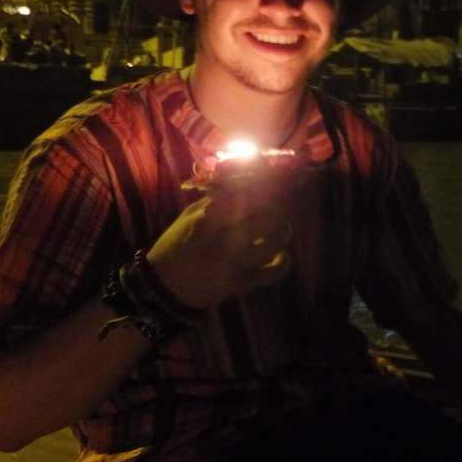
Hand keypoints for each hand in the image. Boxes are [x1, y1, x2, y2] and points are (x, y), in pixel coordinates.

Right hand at [146, 171, 308, 309]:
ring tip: (282, 226)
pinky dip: (283, 261)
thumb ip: (220, 196)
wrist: (162, 287)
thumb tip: (252, 175)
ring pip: (276, 241)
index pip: (250, 193)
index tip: (289, 173)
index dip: (274, 181)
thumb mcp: (192, 213)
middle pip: (271, 214)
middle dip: (290, 201)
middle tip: (299, 194)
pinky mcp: (240, 285)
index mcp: (208, 217)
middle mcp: (223, 238)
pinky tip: (279, 254)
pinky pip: (274, 272)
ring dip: (286, 230)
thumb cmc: (179, 243)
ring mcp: (234, 263)